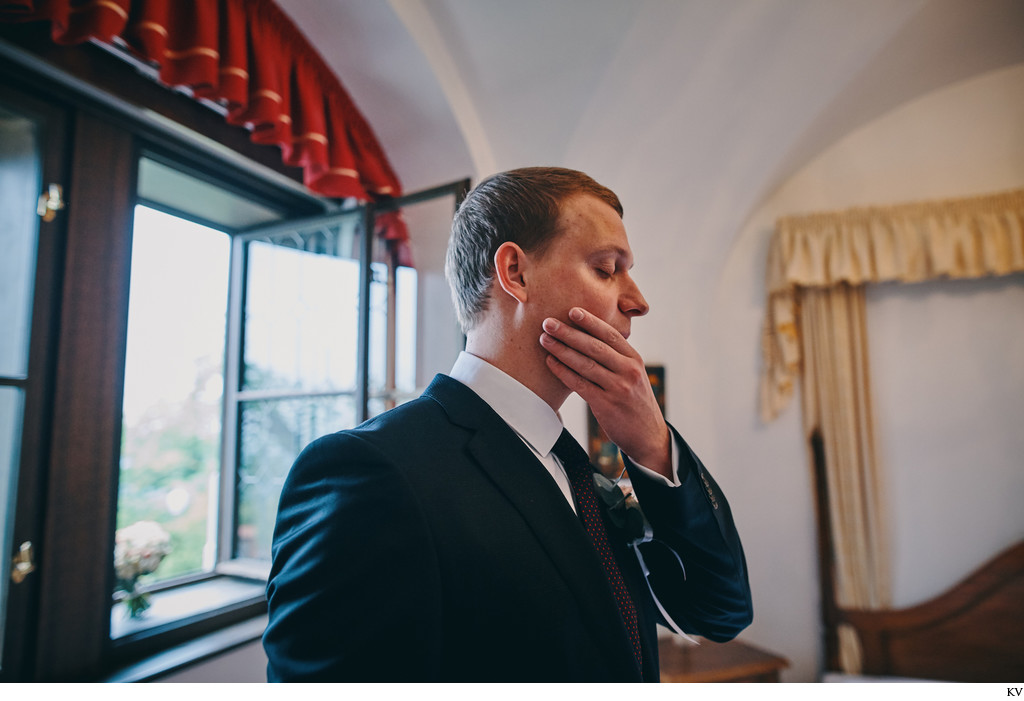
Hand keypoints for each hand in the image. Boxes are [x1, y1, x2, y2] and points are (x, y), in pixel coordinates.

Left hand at [540, 307, 670, 477]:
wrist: (648, 436)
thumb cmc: (635, 403)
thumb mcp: (634, 376)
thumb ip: (617, 359)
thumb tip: (588, 338)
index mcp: (635, 360)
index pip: (610, 335)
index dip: (590, 322)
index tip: (572, 311)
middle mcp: (628, 371)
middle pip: (594, 346)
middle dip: (569, 333)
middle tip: (549, 323)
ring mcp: (618, 388)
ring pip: (584, 364)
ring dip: (561, 350)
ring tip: (544, 339)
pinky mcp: (606, 405)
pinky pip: (580, 384)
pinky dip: (563, 372)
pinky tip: (550, 362)